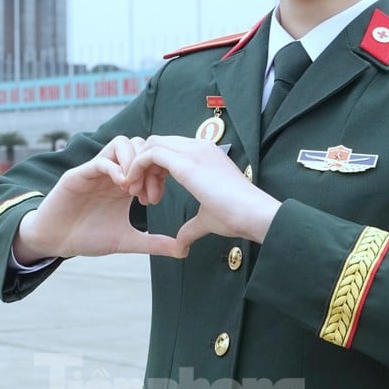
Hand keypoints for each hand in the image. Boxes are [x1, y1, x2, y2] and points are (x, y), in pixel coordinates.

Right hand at [13, 136, 180, 262]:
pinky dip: (114, 168)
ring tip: (132, 191)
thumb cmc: (89, 237)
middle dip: (147, 166)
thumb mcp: (127, 240)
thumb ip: (154, 243)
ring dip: (132, 162)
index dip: (157, 173)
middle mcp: (112, 171)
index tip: (155, 200)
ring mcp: (96, 170)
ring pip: (121, 143)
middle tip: (146, 195)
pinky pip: (100, 159)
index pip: (148, 159)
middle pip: (139, 144)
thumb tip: (183, 251)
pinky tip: (120, 188)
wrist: (56, 241)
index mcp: (124, 182)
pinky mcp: (79, 174)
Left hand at [125, 135, 281, 251]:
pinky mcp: (186, 161)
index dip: (156, 171)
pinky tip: (135, 188)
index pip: (171, 150)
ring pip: (152, 146)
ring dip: (139, 168)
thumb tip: (181, 244)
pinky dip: (137, 168)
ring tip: (138, 195)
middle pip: (158, 144)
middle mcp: (199, 147)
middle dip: (144, 168)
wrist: (253, 214)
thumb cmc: (237, 216)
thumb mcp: (208, 218)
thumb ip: (191, 226)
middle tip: (141, 195)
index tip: (152, 196)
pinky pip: (150, 154)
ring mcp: (193, 150)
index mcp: (205, 154)